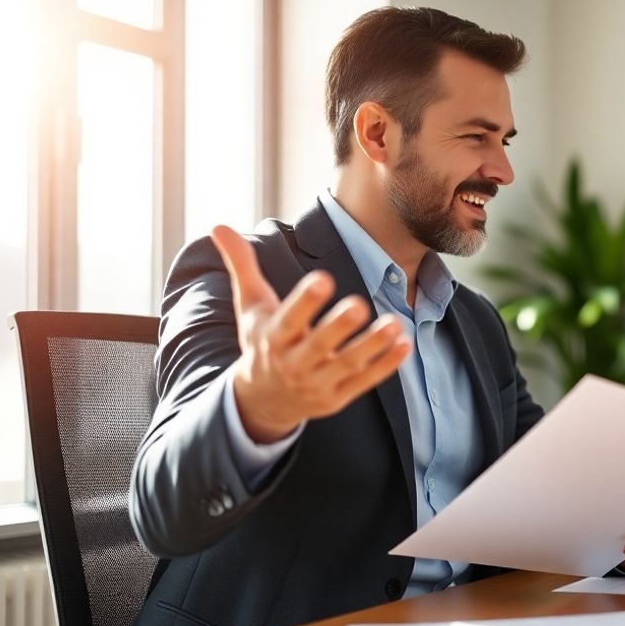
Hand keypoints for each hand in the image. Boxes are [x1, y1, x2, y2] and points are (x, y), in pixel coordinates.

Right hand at [211, 225, 411, 442]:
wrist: (262, 400)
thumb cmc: (261, 342)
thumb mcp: (249, 306)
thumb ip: (242, 266)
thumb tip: (219, 226)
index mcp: (273, 337)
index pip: (289, 319)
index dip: (305, 302)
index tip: (323, 279)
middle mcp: (295, 362)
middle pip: (319, 345)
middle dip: (339, 327)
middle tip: (359, 305)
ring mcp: (318, 383)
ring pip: (348, 365)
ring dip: (372, 345)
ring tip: (395, 323)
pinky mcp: (339, 397)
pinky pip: (365, 381)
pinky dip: (386, 366)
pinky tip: (405, 344)